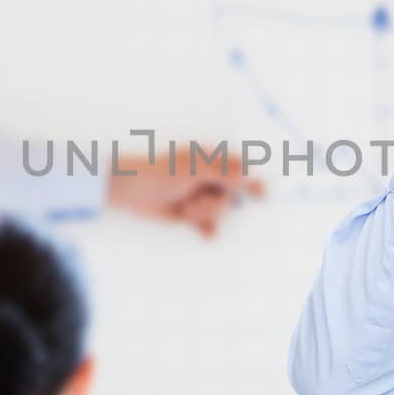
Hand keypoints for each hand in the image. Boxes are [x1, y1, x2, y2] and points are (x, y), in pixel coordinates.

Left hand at [105, 143, 266, 237]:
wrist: (132, 191)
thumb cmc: (162, 172)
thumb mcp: (194, 169)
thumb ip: (223, 172)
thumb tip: (248, 175)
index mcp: (211, 160)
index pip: (239, 169)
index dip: (251, 181)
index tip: (261, 195)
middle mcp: (208, 177)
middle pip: (230, 195)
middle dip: (217, 201)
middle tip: (198, 199)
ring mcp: (200, 195)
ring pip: (219, 210)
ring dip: (205, 213)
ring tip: (186, 208)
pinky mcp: (190, 213)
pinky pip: (209, 224)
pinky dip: (207, 228)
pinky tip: (205, 234)